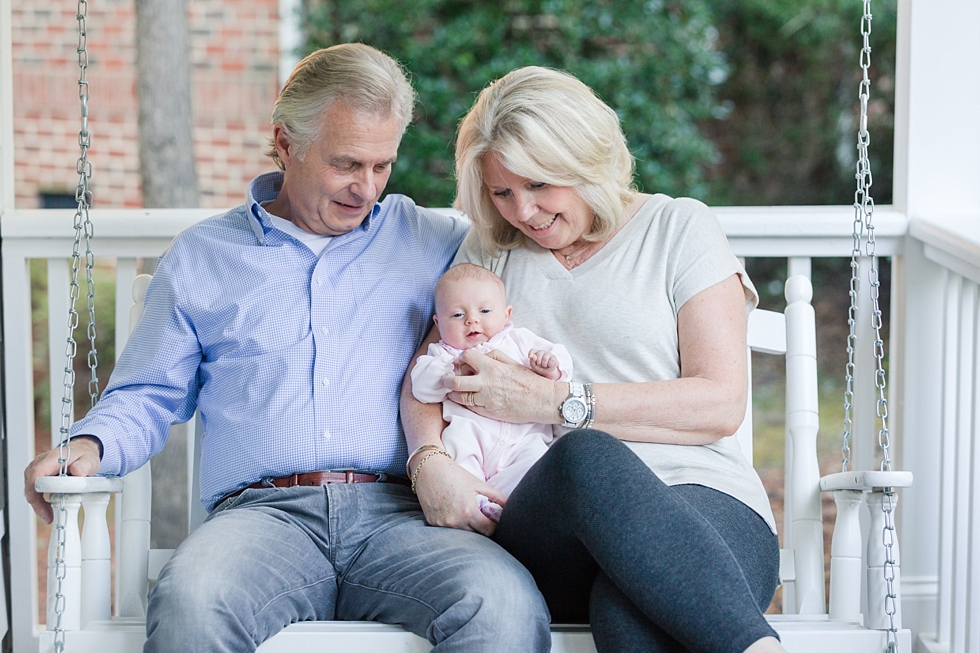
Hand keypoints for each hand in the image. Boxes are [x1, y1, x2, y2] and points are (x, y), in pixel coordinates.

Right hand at [24, 436, 101, 523]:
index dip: (38, 492)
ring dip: (39, 504)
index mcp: (51, 458)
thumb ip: (84, 465)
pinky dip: (41, 501)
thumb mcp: (90, 460)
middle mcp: (39, 463)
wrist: (82, 451)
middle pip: (30, 486)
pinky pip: (35, 491)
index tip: (46, 507)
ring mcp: (37, 470)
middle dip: (38, 503)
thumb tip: (77, 471)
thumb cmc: (84, 455)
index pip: (36, 475)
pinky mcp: (38, 476)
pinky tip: (49, 508)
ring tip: (50, 515)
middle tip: (49, 516)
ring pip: (31, 490)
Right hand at [412, 453, 506, 536]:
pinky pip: (448, 531)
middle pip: (476, 535)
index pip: (488, 531)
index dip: (495, 527)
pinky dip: (454, 526)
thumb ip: (496, 496)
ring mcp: (442, 525)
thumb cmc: (455, 475)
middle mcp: (455, 522)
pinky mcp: (433, 524)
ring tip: (469, 516)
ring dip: (468, 529)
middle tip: (483, 519)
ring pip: (462, 535)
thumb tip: (509, 507)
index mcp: (468, 512)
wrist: (428, 469)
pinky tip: (454, 514)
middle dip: (482, 529)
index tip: (495, 522)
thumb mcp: (478, 484)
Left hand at [442, 349, 563, 424]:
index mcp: (492, 367)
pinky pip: (470, 407)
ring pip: (460, 397)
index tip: (459, 361)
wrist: (541, 400)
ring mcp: (486, 400)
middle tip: (444, 379)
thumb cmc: (529, 380)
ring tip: (450, 391)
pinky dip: (464, 403)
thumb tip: (480, 355)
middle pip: (456, 381)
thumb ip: (494, 356)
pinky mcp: (489, 412)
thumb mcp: (512, 362)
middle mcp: (486, 383)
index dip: (460, 358)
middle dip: (447, 379)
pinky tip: (462, 400)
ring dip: (452, 393)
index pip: (466, 358)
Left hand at [527, 349, 560, 380]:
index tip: (530, 357)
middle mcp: (542, 352)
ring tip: (545, 365)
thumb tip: (532, 356)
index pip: (532, 350)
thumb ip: (532, 361)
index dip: (531, 353)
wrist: (548, 372)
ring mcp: (548, 353)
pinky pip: (551, 360)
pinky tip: (549, 365)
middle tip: (540, 365)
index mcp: (536, 353)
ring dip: (544, 364)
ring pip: (545, 358)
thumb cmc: (540, 368)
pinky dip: (549, 365)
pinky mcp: (554, 357)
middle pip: (539, 354)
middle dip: (538, 362)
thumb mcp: (534, 366)